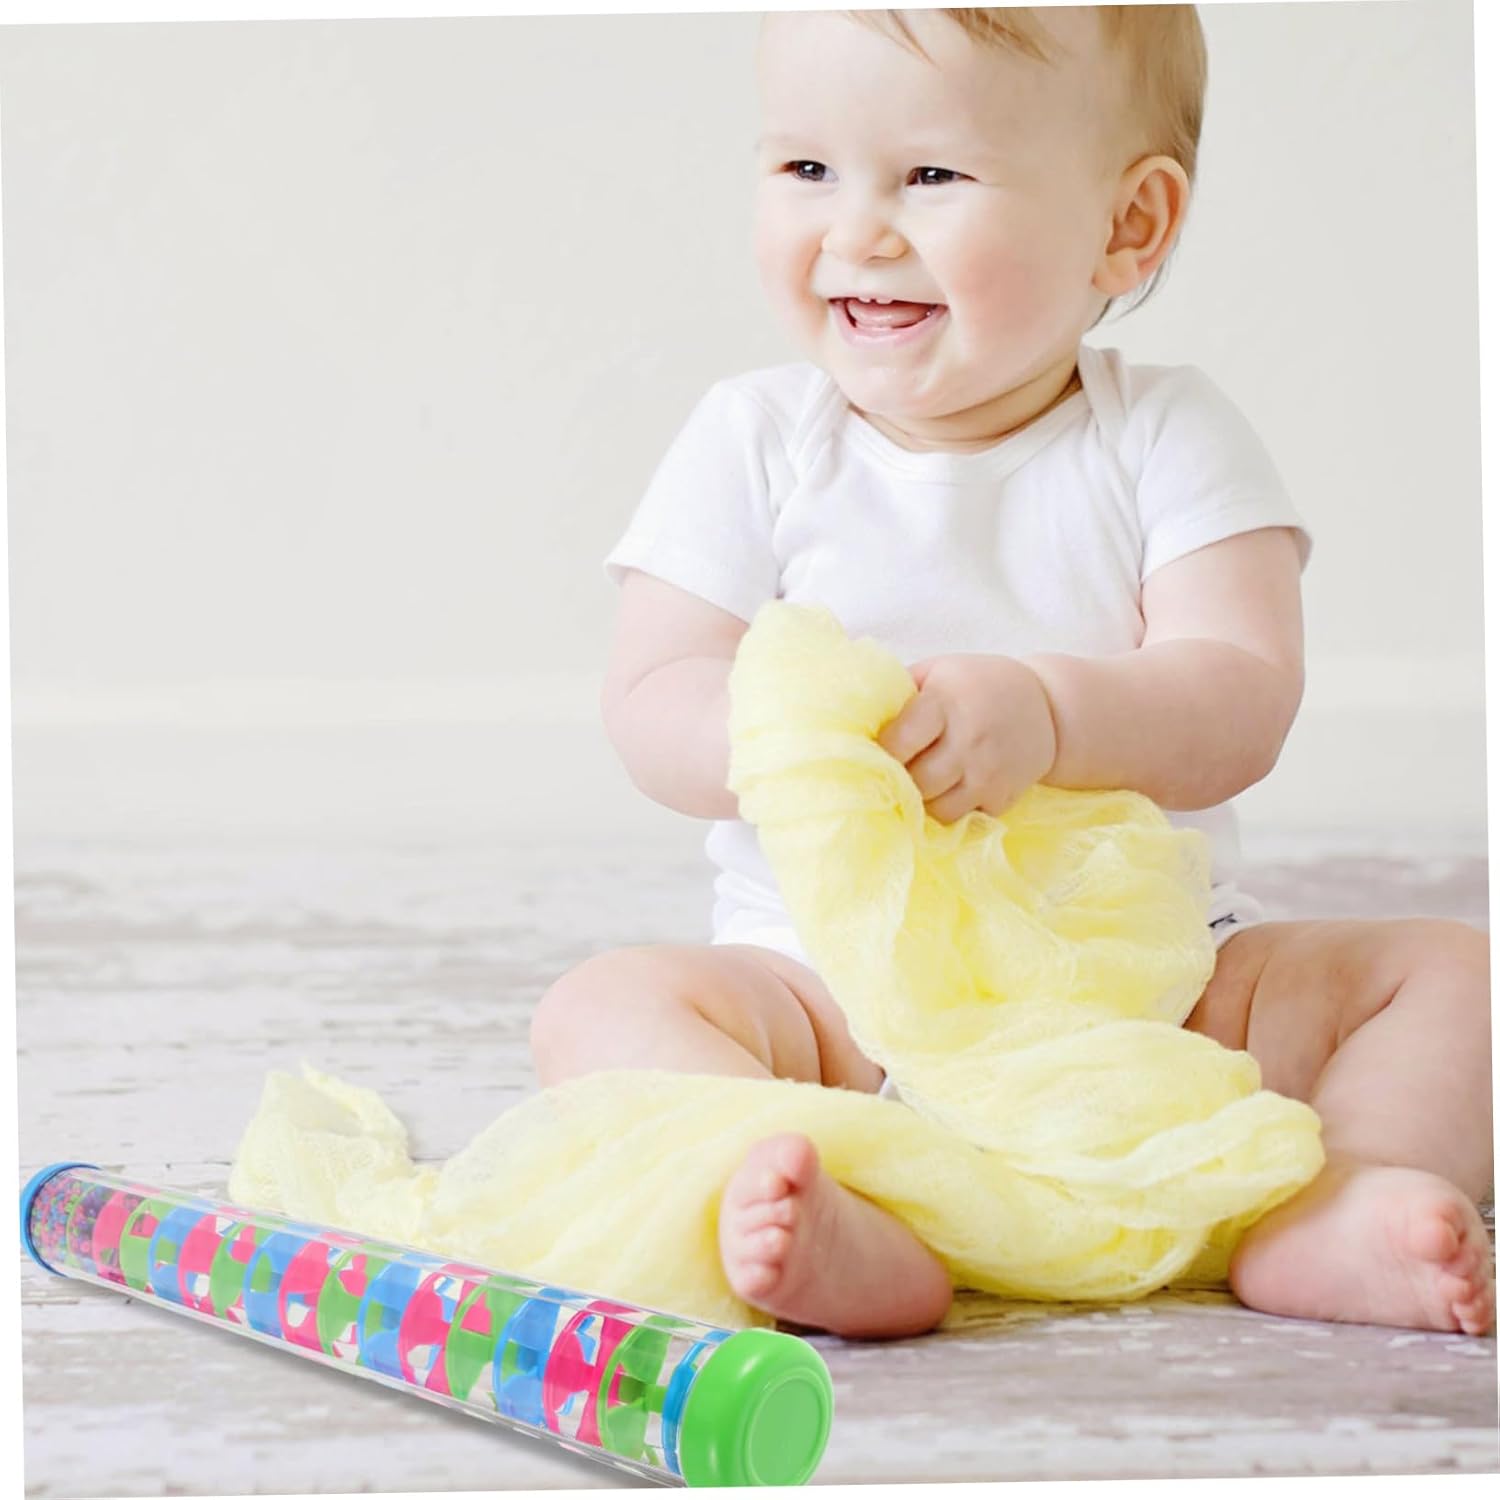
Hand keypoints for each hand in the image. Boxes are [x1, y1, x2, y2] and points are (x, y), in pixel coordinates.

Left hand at [875, 654, 1056, 822]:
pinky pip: (962, 820)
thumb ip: (898, 692)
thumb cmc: (978, 685)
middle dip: (898, 781)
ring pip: (935, 809)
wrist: (1049, 708)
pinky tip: (947, 791)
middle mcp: (968, 740)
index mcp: (945, 702)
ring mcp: (988, 773)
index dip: (879, 752)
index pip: (896, 743)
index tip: (873, 753)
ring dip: (921, 800)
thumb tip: (852, 717)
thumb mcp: (939, 671)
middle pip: (913, 781)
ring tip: (919, 783)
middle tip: (891, 774)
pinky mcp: (1003, 798)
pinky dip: (949, 810)